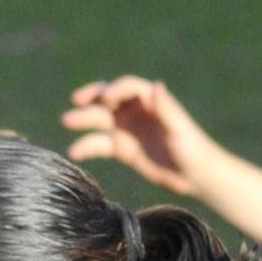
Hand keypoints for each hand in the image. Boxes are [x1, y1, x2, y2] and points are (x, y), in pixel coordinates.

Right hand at [60, 75, 222, 197]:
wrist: (194, 174)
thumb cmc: (192, 147)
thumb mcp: (179, 128)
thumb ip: (166, 107)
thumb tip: (156, 86)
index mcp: (150, 100)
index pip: (127, 88)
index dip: (115, 90)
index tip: (107, 99)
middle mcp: (134, 112)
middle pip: (108, 99)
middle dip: (91, 98)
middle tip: (76, 100)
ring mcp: (126, 130)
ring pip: (99, 120)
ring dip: (83, 119)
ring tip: (67, 121)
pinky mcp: (121, 149)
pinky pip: (99, 145)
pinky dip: (86, 147)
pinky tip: (74, 152)